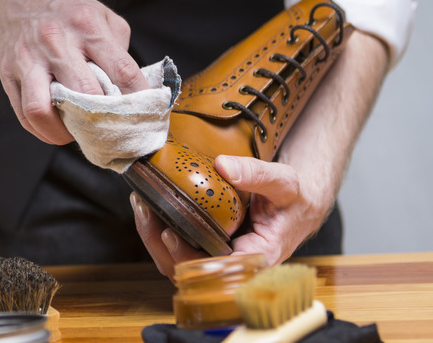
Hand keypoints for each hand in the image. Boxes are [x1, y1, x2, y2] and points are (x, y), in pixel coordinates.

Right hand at [0, 0, 148, 144]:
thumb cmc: (63, 9)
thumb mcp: (101, 14)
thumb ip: (118, 49)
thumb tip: (131, 90)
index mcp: (87, 24)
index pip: (121, 71)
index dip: (137, 100)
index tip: (143, 115)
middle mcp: (56, 41)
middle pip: (85, 93)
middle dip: (101, 119)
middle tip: (110, 129)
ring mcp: (29, 59)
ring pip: (43, 109)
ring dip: (64, 131)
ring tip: (76, 133)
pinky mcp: (9, 74)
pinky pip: (25, 114)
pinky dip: (43, 130)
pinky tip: (56, 129)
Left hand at [131, 155, 331, 278]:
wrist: (296, 202)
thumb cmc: (293, 199)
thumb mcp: (284, 183)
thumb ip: (257, 174)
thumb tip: (224, 165)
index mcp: (256, 259)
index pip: (216, 271)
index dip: (189, 258)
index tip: (170, 233)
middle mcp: (233, 266)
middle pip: (188, 270)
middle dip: (160, 243)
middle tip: (145, 210)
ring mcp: (216, 259)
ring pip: (176, 262)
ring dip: (154, 237)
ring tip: (141, 205)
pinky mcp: (205, 249)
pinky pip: (177, 249)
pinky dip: (158, 230)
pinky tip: (148, 207)